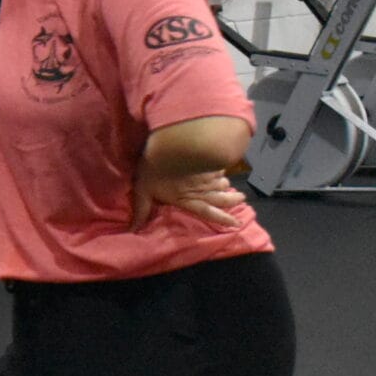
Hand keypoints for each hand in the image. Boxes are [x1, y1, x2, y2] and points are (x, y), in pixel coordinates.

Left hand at [130, 164, 248, 231]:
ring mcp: (209, 175)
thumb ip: (141, 210)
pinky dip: (222, 170)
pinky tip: (222, 168)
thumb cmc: (155, 169)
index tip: (237, 224)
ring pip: (223, 184)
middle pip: (222, 199)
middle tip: (242, 200)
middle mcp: (203, 190)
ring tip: (230, 187)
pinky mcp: (211, 161)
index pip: (208, 213)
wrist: (173, 145)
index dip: (223, 219)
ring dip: (227, 187)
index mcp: (187, 199)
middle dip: (233, 201)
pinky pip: (220, 168)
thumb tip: (133, 230)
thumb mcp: (143, 190)